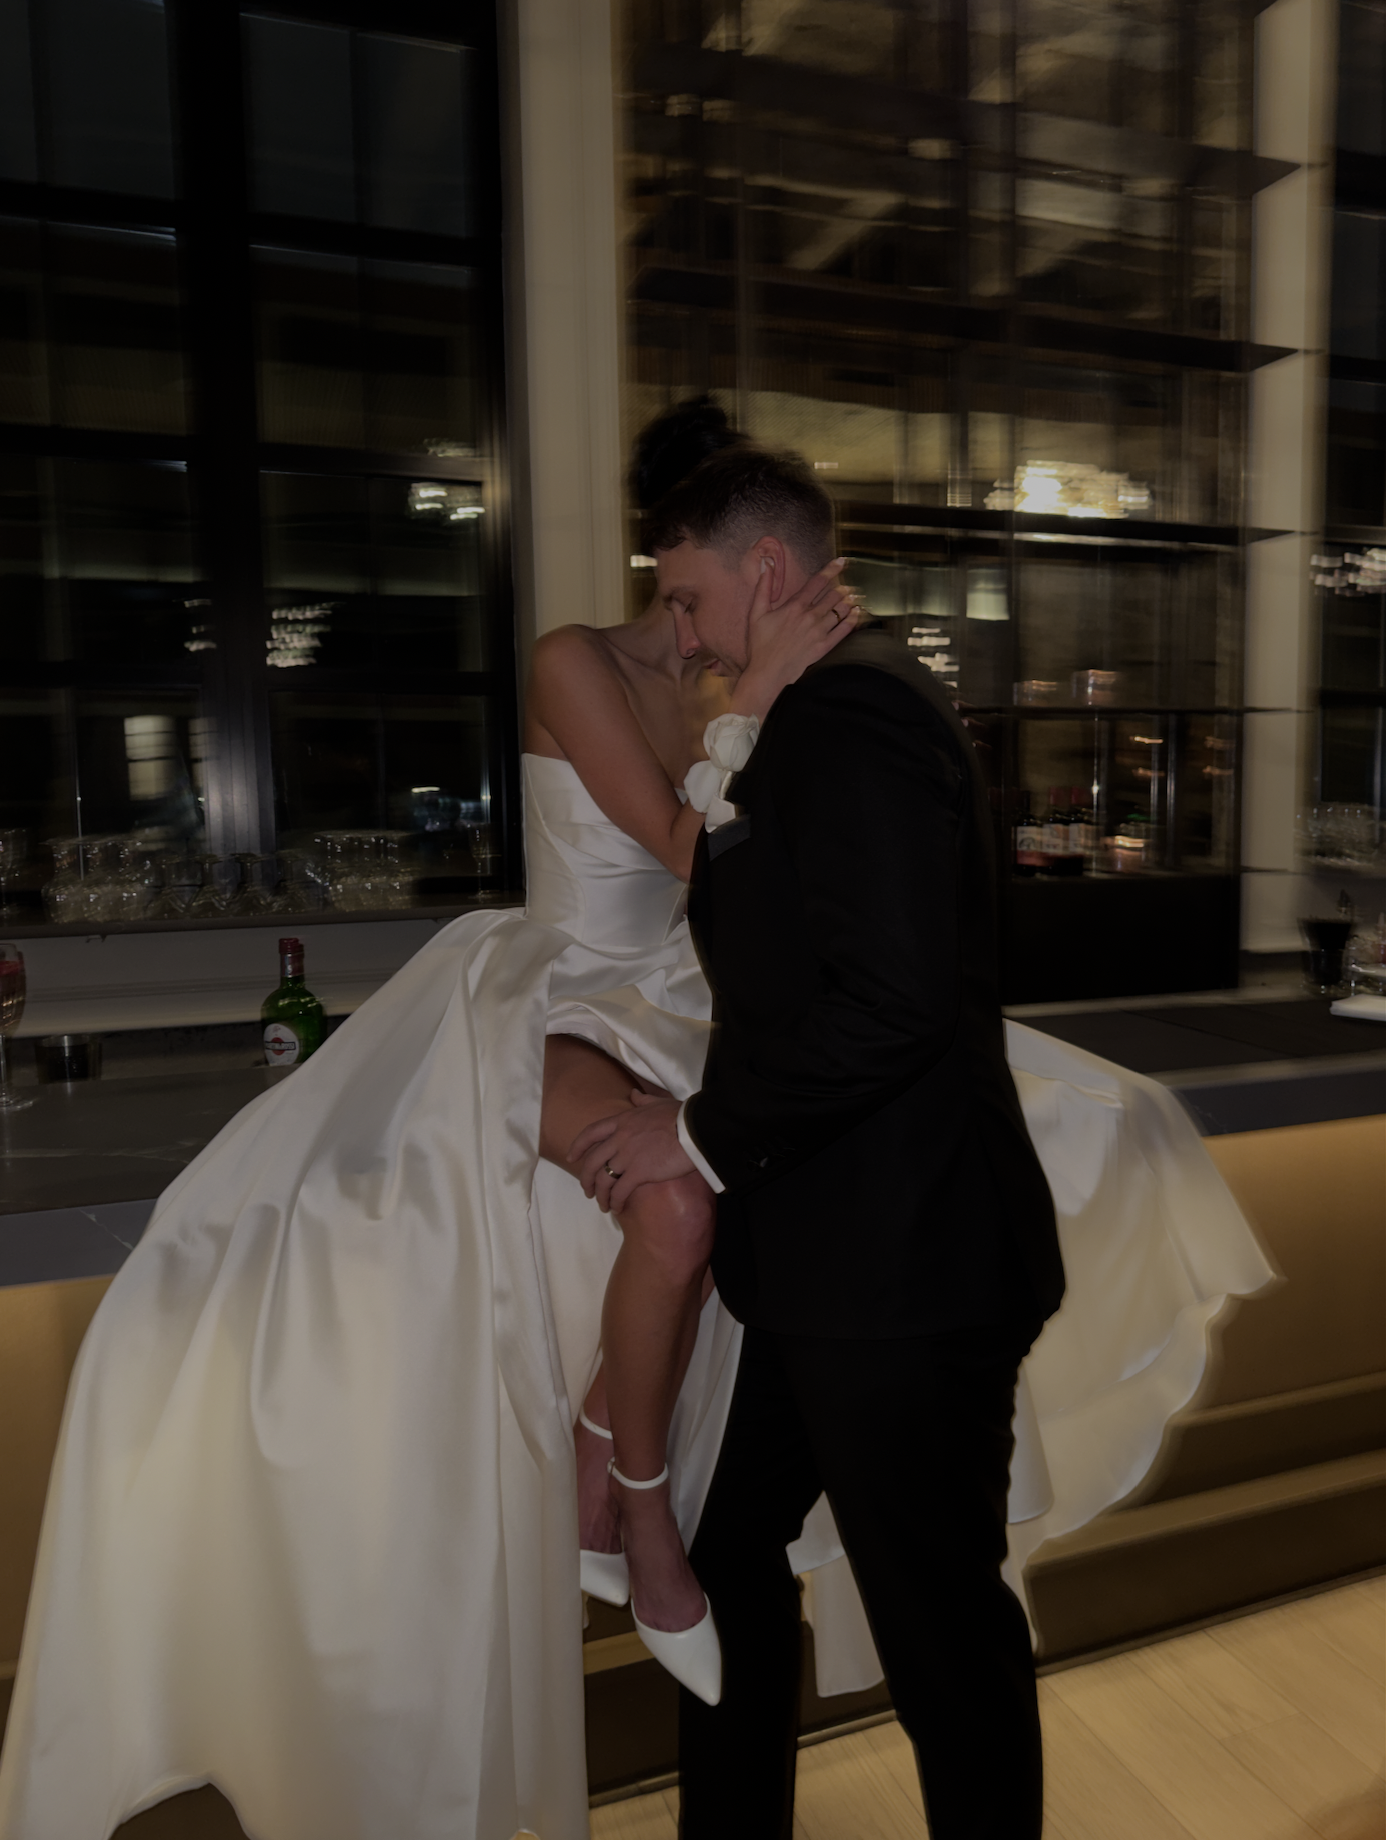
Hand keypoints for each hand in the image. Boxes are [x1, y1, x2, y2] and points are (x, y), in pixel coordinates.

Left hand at [569, 1092, 695, 1213]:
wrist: (695, 1130)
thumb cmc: (681, 1115)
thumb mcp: (657, 1102)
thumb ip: (642, 1100)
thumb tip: (633, 1094)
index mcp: (622, 1121)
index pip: (591, 1133)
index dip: (578, 1146)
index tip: (571, 1157)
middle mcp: (620, 1139)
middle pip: (593, 1161)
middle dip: (586, 1178)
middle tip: (587, 1190)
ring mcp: (627, 1156)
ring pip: (604, 1180)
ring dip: (600, 1195)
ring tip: (603, 1205)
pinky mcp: (639, 1173)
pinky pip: (620, 1191)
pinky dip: (615, 1202)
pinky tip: (617, 1208)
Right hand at [735, 558, 862, 714]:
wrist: (768, 672)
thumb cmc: (760, 644)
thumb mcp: (756, 613)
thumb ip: (763, 587)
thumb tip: (765, 564)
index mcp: (795, 606)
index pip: (817, 582)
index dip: (831, 569)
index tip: (841, 562)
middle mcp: (810, 617)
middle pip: (833, 595)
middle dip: (843, 587)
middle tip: (848, 584)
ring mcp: (819, 632)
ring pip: (841, 610)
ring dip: (849, 600)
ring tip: (854, 595)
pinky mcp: (824, 646)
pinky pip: (844, 629)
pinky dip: (853, 619)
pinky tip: (857, 612)